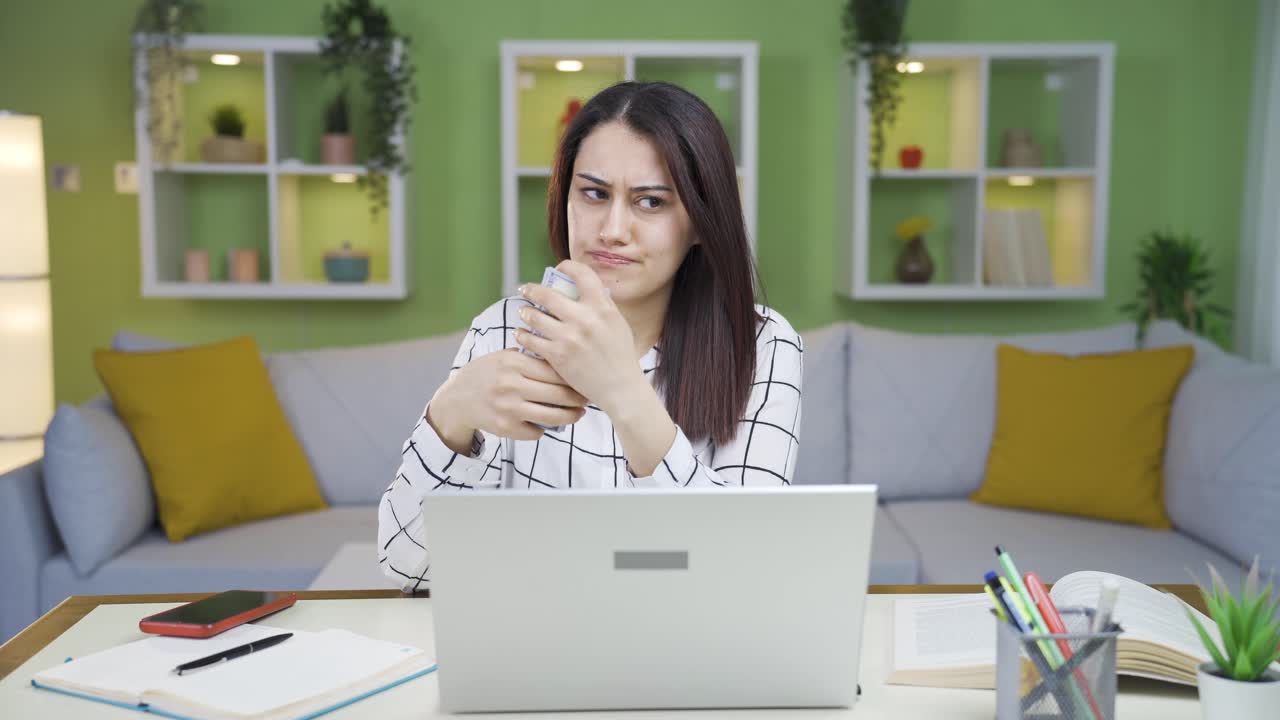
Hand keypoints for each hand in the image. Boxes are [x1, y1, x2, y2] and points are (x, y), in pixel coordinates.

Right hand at [428, 348, 588, 445]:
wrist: (457, 398)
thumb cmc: (488, 374)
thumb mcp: (505, 357)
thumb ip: (532, 359)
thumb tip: (568, 363)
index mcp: (514, 363)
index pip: (555, 371)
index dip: (574, 377)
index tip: (585, 379)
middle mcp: (511, 385)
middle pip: (559, 394)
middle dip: (578, 398)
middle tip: (588, 398)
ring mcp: (508, 408)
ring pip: (553, 416)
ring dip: (570, 416)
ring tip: (578, 413)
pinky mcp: (505, 428)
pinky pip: (536, 432)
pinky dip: (544, 428)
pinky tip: (547, 423)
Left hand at [514, 260, 645, 414]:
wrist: (620, 387)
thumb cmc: (621, 355)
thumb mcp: (618, 323)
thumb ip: (602, 304)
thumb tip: (585, 287)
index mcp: (602, 307)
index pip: (581, 273)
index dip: (567, 266)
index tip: (559, 269)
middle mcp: (584, 318)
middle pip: (548, 294)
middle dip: (532, 290)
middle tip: (526, 290)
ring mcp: (569, 337)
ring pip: (535, 316)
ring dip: (525, 312)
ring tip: (523, 312)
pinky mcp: (557, 355)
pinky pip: (531, 340)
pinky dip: (523, 335)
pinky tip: (521, 333)